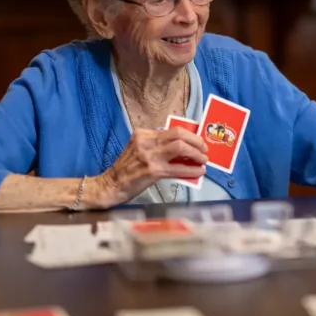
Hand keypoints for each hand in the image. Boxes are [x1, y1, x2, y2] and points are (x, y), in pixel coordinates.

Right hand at [86, 127, 207, 207]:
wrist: (110, 185)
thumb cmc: (127, 169)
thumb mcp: (139, 150)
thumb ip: (157, 146)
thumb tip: (183, 149)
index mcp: (143, 134)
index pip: (172, 130)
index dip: (189, 135)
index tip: (198, 141)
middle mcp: (146, 141)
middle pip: (179, 135)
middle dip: (196, 141)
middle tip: (204, 150)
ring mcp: (149, 156)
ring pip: (181, 147)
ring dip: (196, 154)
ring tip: (203, 160)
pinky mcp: (152, 171)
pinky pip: (177, 169)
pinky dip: (191, 170)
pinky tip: (198, 172)